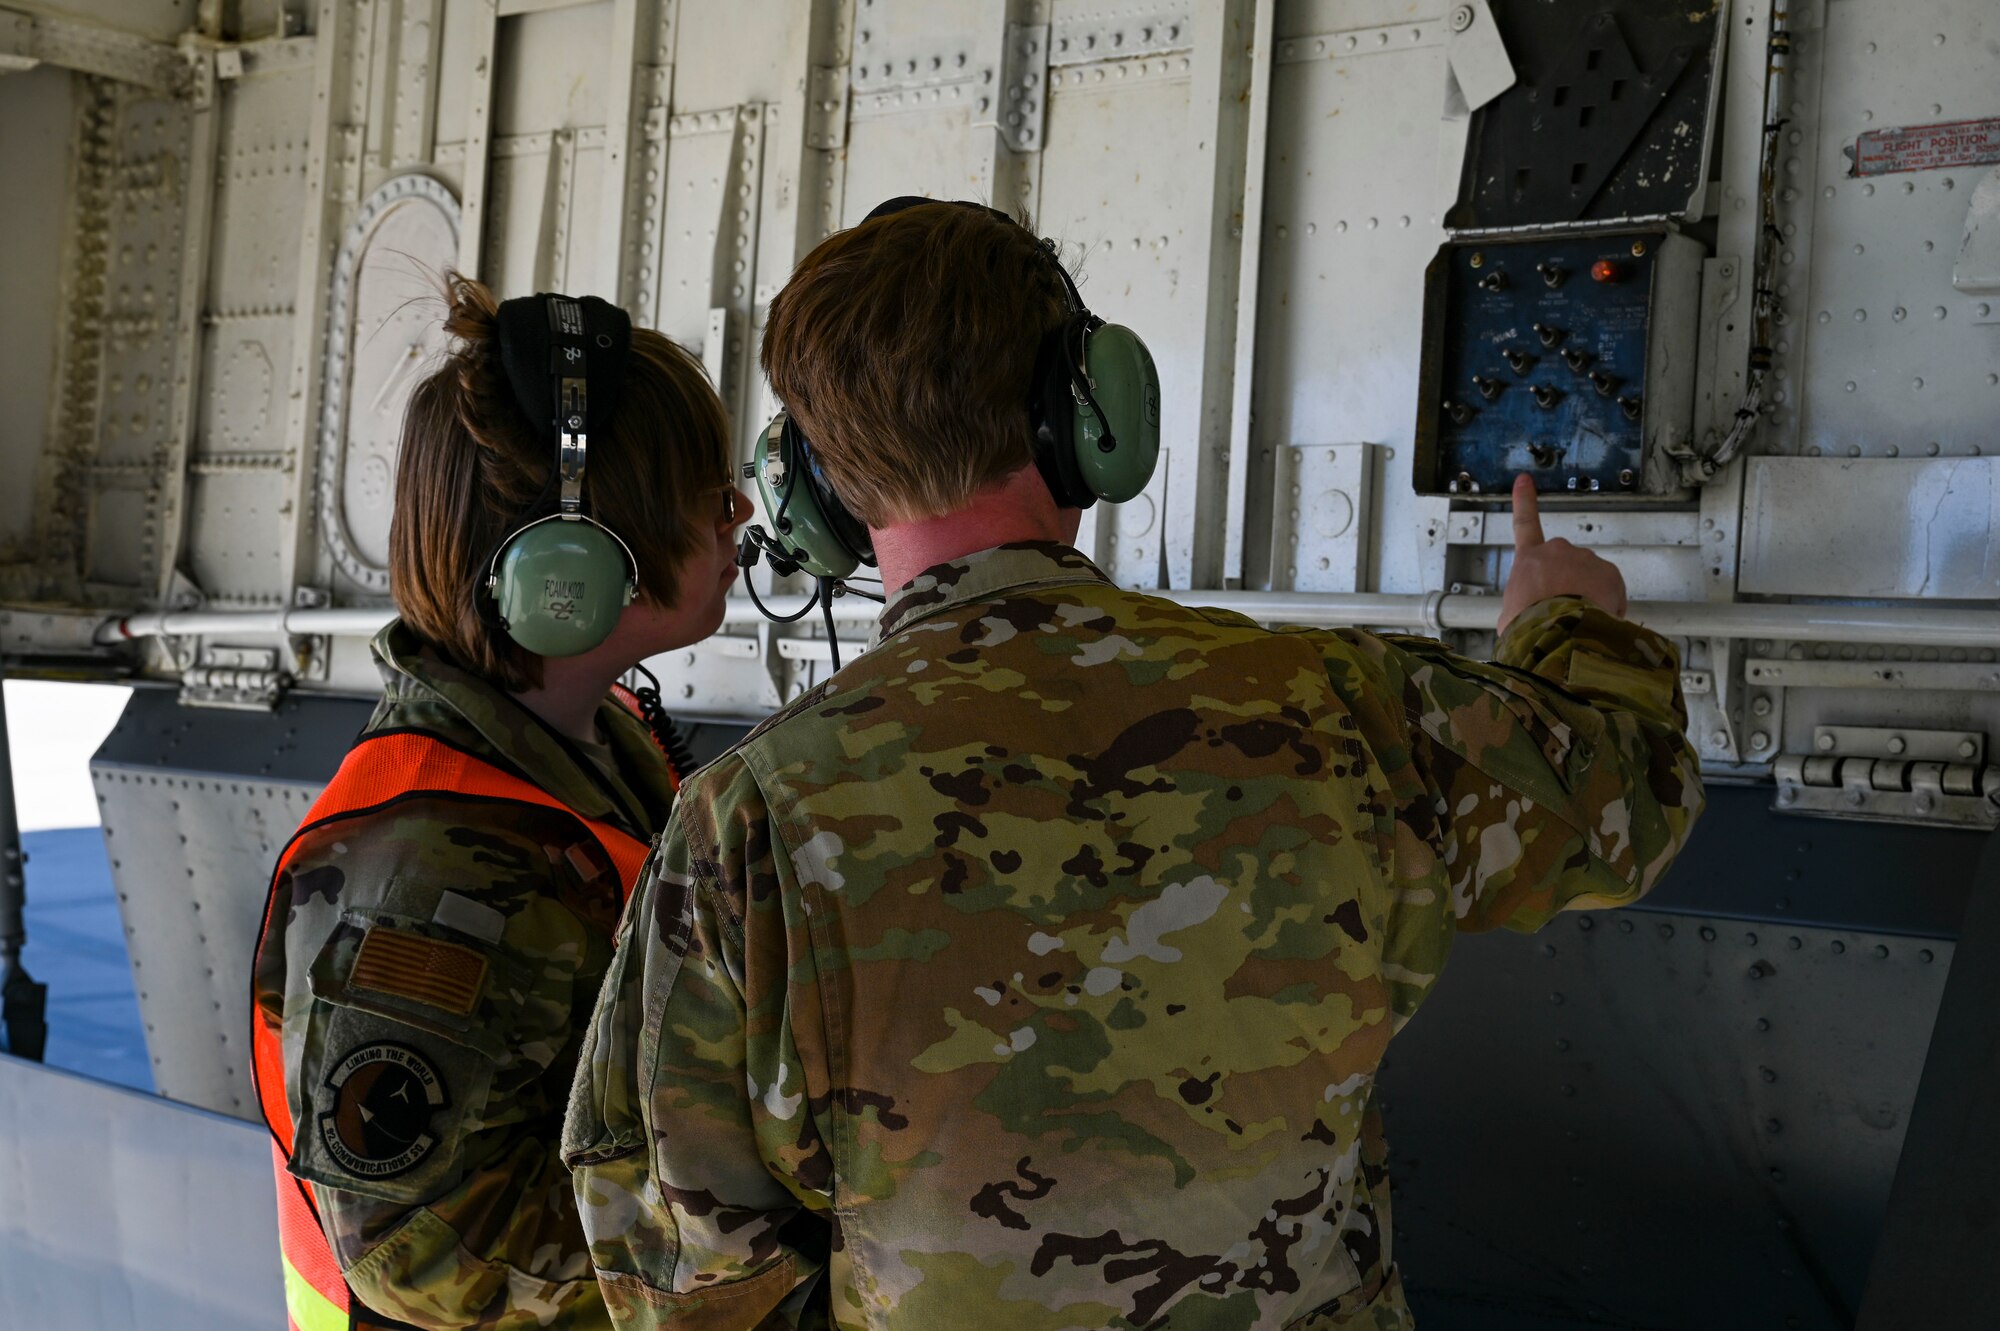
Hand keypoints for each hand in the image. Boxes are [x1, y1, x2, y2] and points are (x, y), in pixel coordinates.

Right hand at [1497, 473, 1627, 633]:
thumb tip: (1526, 614)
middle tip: (1563, 608)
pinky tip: (1596, 619)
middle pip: (1565, 563)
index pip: (1524, 524)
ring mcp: (1585, 559)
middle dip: (1568, 581)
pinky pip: (1611, 590)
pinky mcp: (1609, 572)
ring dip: (1588, 596)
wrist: (1556, 631)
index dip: (1523, 501)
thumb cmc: (1529, 626)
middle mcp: (1557, 551)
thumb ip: (1520, 605)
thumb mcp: (1510, 615)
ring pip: (1591, 578)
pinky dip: (1607, 605)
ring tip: (1578, 619)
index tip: (1524, 481)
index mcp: (1528, 560)